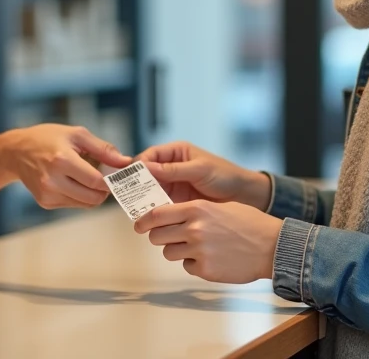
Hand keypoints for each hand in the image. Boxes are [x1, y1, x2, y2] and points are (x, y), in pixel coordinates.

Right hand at [6, 124, 131, 209]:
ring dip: (93, 193)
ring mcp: (47, 194)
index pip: (96, 181)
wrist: (16, 151)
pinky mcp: (45, 202)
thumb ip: (103, 149)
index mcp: (62, 160)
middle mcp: (53, 181)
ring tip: (88, 175)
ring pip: (85, 204)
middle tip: (106, 176)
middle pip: (93, 198)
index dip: (112, 181)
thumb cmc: (48, 138)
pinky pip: (74, 204)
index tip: (120, 175)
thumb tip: (125, 162)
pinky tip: (73, 180)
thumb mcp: (77, 135)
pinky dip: (80, 195)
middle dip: (105, 190)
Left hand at [134, 200, 282, 283]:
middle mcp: (194, 229)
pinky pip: (186, 267)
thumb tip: (171, 215)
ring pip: (169, 253)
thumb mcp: (221, 207)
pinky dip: (194, 264)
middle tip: (167, 238)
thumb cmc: (250, 223)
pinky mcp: (205, 270)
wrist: (272, 246)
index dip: (144, 221)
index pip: (158, 215)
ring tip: (197, 247)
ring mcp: (199, 251)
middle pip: (157, 236)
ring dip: (177, 251)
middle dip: (158, 237)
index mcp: (198, 209)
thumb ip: (195, 211)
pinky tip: (211, 258)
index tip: (138, 225)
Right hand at [137, 141, 270, 208]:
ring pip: (150, 190)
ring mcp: (173, 185)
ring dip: (142, 198)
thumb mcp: (199, 170)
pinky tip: (147, 217)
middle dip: (136, 184)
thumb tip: (146, 166)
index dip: (137, 164)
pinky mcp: (176, 202)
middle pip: (146, 174)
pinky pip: (159, 204)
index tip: (128, 176)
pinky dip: (152, 209)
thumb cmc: (225, 175)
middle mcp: (171, 167)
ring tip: (134, 208)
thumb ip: (173, 170)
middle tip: (125, 195)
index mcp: (176, 153)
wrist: (243, 196)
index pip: (150, 155)